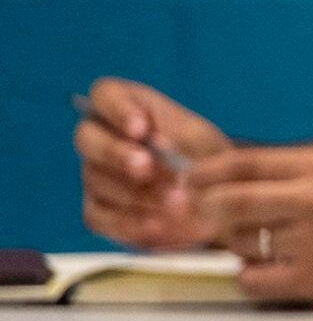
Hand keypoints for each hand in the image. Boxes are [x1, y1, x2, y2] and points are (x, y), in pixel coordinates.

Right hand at [75, 78, 232, 247]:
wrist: (217, 198)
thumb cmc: (203, 156)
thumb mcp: (199, 139)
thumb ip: (177, 136)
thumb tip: (157, 145)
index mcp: (126, 108)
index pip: (105, 95)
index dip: (117, 110)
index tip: (141, 128)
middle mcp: (101, 139)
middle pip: (87, 138)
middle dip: (117, 153)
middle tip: (146, 167)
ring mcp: (95, 176)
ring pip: (97, 179)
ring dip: (136, 192)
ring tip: (177, 201)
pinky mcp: (97, 211)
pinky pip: (101, 216)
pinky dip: (131, 221)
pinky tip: (159, 224)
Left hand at [186, 146, 312, 304]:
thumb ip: (295, 169)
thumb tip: (230, 175)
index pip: (241, 163)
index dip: (204, 173)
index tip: (188, 182)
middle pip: (228, 203)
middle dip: (208, 211)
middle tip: (203, 217)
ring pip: (237, 243)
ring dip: (237, 244)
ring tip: (261, 242)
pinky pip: (252, 279)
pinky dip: (253, 275)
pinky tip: (272, 268)